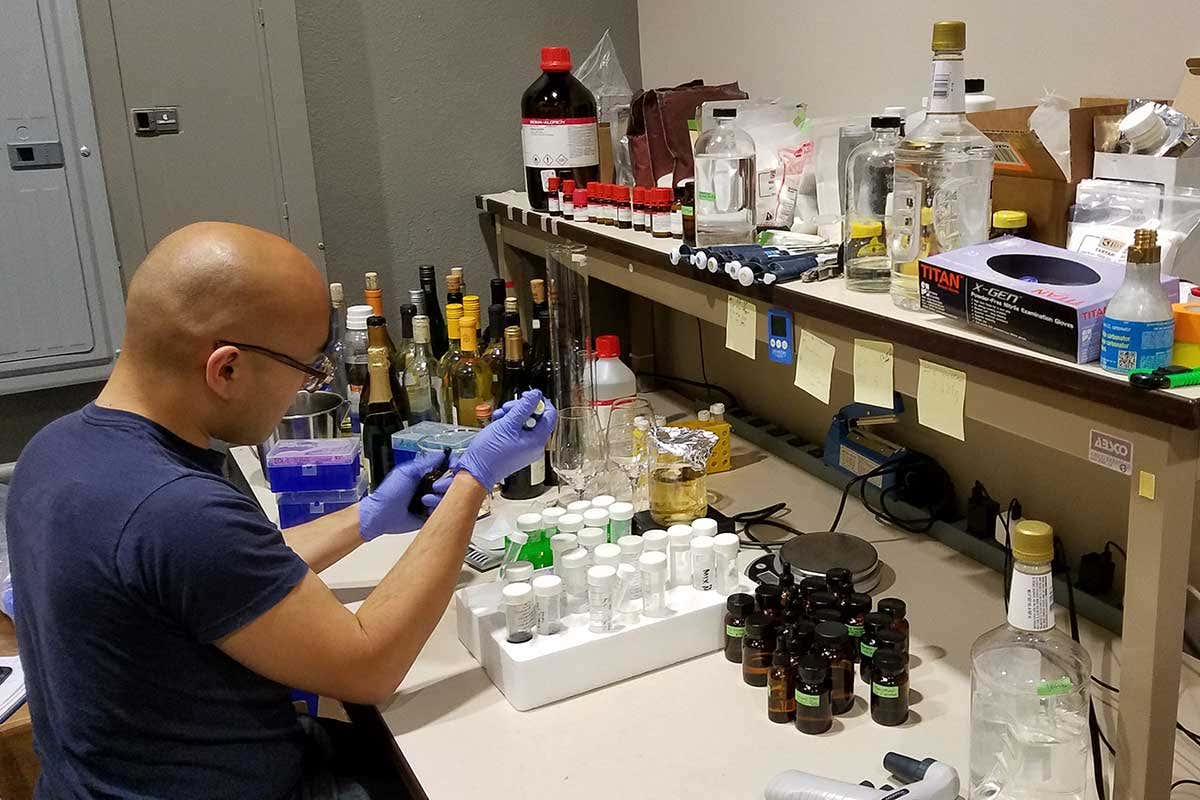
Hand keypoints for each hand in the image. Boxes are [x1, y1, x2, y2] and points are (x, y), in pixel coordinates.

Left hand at [358, 452, 448, 540]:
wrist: (381, 516)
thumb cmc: (388, 493)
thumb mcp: (406, 472)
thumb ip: (424, 462)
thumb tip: (441, 454)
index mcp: (424, 475)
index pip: (446, 468)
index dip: (453, 468)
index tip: (454, 468)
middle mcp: (430, 487)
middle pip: (451, 483)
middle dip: (445, 484)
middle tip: (435, 487)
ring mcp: (431, 501)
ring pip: (449, 498)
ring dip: (438, 498)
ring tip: (424, 500)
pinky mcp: (431, 515)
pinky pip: (443, 512)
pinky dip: (437, 510)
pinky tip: (427, 510)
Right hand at [439, 390, 555, 492]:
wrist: (476, 471)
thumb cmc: (490, 453)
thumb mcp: (508, 424)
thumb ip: (523, 407)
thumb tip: (536, 395)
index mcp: (537, 441)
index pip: (550, 415)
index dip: (539, 402)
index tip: (527, 397)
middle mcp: (534, 445)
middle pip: (536, 417)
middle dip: (521, 409)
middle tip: (508, 408)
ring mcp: (525, 448)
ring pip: (525, 423)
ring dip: (512, 415)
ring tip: (500, 417)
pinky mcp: (516, 449)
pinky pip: (517, 431)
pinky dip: (508, 424)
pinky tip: (498, 424)